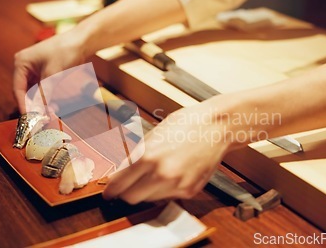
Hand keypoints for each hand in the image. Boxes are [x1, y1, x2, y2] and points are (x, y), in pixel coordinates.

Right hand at [13, 31, 85, 112]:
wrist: (81, 41)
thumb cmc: (65, 51)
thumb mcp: (53, 74)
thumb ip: (44, 93)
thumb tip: (39, 111)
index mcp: (21, 63)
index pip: (17, 88)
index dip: (22, 105)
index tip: (28, 118)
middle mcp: (25, 66)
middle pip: (24, 92)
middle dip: (33, 105)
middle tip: (40, 118)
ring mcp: (34, 70)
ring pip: (33, 92)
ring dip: (40, 103)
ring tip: (49, 113)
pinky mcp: (44, 73)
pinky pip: (41, 89)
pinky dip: (46, 98)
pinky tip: (52, 106)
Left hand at [103, 96, 234, 203]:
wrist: (216, 126)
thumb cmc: (185, 124)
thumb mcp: (153, 136)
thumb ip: (136, 156)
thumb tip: (121, 173)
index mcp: (148, 156)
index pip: (119, 184)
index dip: (111, 190)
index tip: (108, 192)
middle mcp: (161, 173)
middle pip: (131, 198)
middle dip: (126, 193)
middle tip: (126, 187)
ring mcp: (176, 184)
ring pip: (149, 200)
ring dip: (146, 192)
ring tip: (154, 175)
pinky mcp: (189, 191)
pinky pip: (168, 197)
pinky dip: (164, 190)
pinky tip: (171, 175)